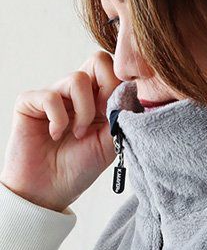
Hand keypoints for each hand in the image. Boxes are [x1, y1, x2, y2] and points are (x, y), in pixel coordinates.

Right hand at [0, 51, 121, 212]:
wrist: (49, 190)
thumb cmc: (80, 167)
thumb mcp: (111, 142)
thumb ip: (122, 115)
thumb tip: (134, 89)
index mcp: (100, 100)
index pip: (115, 70)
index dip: (120, 86)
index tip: (116, 114)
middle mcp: (77, 93)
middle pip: (98, 60)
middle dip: (104, 90)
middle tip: (101, 117)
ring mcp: (54, 94)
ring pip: (78, 78)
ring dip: (84, 112)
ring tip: (78, 134)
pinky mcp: (30, 101)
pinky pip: (51, 96)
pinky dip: (59, 119)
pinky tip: (56, 135)